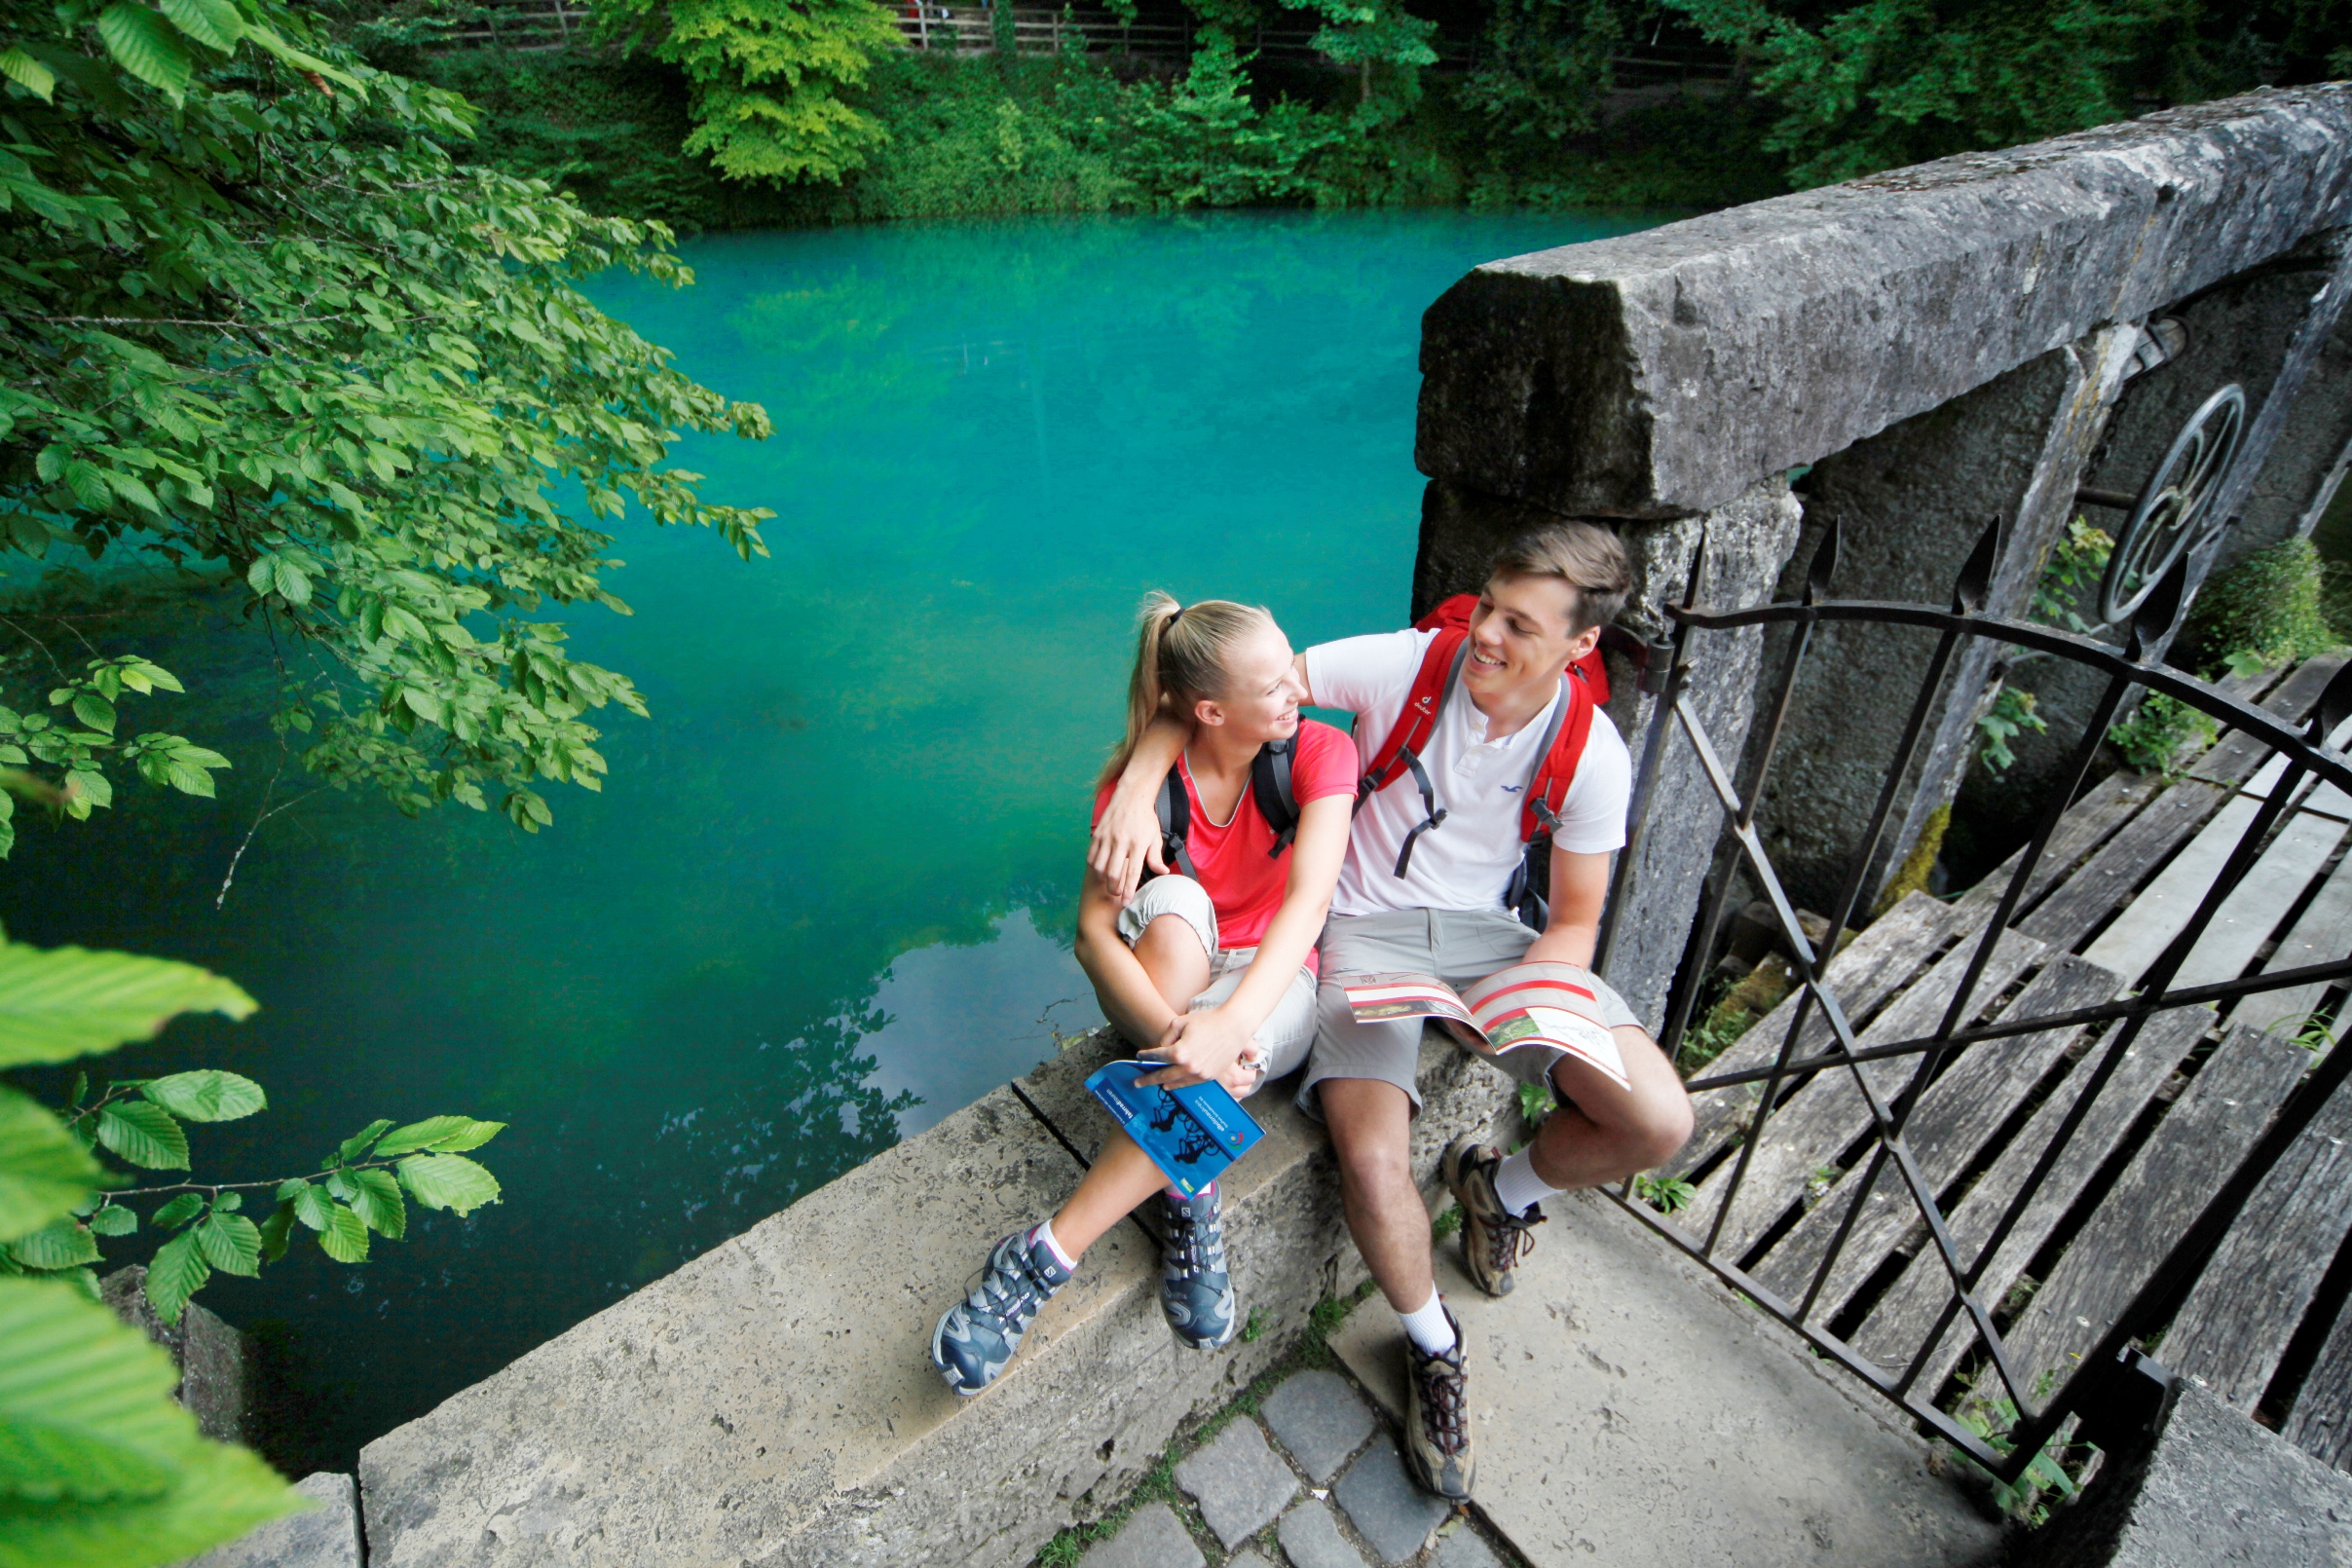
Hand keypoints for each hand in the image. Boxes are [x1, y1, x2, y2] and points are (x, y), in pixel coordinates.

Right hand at [1088, 793, 1166, 905]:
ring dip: (1102, 879)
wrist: (1131, 797)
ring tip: (1108, 882)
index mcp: (1138, 844)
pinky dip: (1094, 866)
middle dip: (1113, 888)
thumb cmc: (1145, 819)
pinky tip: (1100, 868)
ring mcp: (1107, 837)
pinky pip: (1091, 855)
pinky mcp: (1098, 834)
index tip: (1126, 902)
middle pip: (1113, 873)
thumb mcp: (1155, 837)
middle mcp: (1121, 842)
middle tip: (1116, 893)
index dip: (1129, 890)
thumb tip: (1162, 872)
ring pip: (1099, 866)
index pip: (1133, 873)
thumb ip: (1156, 857)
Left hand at [1135, 1007, 1254, 1090]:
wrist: (1234, 1026)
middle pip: (1163, 1075)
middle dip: (1148, 1079)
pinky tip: (1173, 1083)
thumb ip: (1167, 1036)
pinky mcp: (1209, 1076)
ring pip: (1177, 1082)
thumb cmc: (1207, 1020)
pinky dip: (1180, 1084)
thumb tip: (1161, 1048)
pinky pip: (1190, 1083)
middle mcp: (1188, 1066)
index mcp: (1179, 1052)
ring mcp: (1200, 1074)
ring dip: (1164, 1083)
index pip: (1157, 1057)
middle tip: (1138, 1083)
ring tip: (1155, 1084)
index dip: (1146, 1056)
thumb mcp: (1181, 1022)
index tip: (1139, 1057)